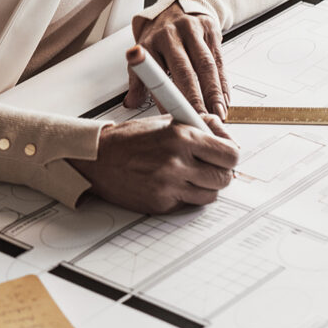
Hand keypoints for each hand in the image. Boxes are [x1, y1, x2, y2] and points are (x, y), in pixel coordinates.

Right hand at [67, 115, 239, 213]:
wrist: (98, 158)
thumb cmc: (129, 139)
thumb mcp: (166, 121)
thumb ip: (197, 125)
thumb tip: (222, 132)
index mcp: (182, 136)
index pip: (230, 154)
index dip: (230, 156)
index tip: (226, 156)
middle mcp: (177, 162)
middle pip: (224, 178)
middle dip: (220, 173)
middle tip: (210, 168)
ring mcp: (169, 186)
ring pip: (210, 195)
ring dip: (204, 187)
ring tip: (189, 176)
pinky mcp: (161, 204)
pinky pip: (188, 205)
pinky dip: (185, 197)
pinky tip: (172, 185)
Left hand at [128, 1, 227, 117]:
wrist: (177, 6)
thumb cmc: (160, 35)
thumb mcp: (144, 52)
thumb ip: (139, 79)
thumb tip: (131, 103)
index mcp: (150, 43)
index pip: (156, 74)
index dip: (165, 97)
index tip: (172, 116)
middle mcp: (170, 35)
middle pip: (184, 70)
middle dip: (193, 98)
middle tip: (199, 119)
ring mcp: (192, 31)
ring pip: (205, 65)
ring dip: (213, 93)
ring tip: (217, 113)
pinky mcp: (210, 30)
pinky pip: (219, 60)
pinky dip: (223, 83)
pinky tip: (225, 99)